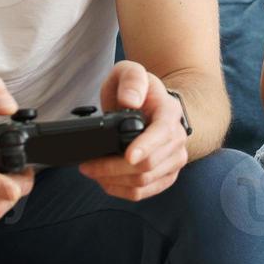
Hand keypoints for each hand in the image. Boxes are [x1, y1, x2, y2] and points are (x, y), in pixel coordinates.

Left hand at [78, 61, 188, 201]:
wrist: (153, 105)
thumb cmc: (138, 89)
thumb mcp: (130, 71)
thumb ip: (131, 79)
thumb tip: (130, 101)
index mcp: (170, 112)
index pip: (162, 134)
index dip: (145, 147)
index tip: (127, 156)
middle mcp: (177, 138)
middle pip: (148, 164)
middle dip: (113, 168)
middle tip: (87, 165)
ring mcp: (174, 159)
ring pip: (144, 182)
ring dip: (113, 181)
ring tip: (92, 172)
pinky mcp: (166, 175)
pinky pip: (144, 192)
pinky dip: (121, 190)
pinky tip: (105, 181)